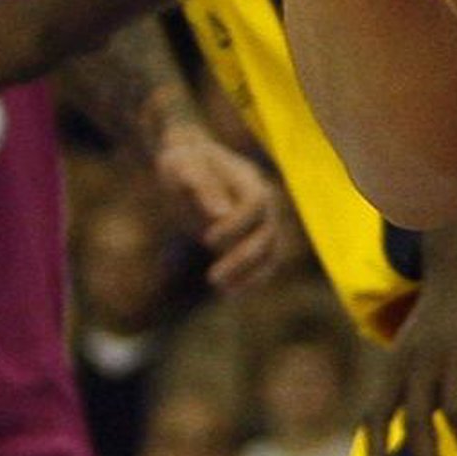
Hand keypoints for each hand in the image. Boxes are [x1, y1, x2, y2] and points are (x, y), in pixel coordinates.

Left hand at [150, 120, 296, 291]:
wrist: (189, 164)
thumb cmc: (184, 162)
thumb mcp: (185, 168)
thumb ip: (203, 187)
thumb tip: (220, 214)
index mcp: (249, 179)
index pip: (256, 204)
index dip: (236, 225)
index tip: (206, 240)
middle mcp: (263, 201)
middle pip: (268, 233)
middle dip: (243, 258)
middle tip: (213, 279)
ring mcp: (260, 221)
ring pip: (271, 252)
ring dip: (252, 275)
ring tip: (224, 292)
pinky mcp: (250, 237)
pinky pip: (262, 262)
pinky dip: (251, 279)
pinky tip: (228, 293)